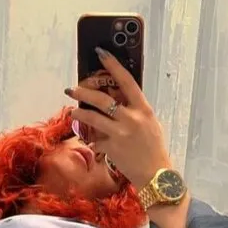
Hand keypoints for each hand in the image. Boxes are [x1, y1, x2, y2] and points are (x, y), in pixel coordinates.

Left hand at [66, 49, 171, 189]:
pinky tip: (88, 139)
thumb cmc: (153, 148)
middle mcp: (131, 119)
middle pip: (102, 99)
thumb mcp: (150, 123)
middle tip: (72, 89)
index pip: (126, 81)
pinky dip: (91, 139)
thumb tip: (117, 98)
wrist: (155, 174)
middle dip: (84, 92)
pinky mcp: (112, 148)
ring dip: (79, 112)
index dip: (113, 65)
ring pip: (93, 118)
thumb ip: (135, 110)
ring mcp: (121, 133)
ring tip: (73, 110)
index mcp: (143, 109)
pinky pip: (95, 140)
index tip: (101, 53)